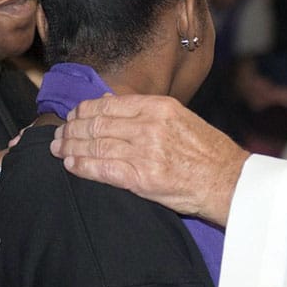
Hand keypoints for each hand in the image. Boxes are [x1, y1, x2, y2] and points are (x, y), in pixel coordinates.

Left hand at [51, 94, 248, 226]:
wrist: (228, 181)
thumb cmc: (207, 152)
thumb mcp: (180, 118)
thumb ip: (146, 112)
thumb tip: (111, 105)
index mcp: (159, 107)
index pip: (109, 104)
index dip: (85, 110)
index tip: (73, 115)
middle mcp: (149, 126)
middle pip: (97, 123)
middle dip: (72, 129)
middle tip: (59, 135)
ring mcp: (144, 152)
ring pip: (95, 145)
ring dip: (71, 148)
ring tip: (58, 150)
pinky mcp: (141, 178)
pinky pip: (102, 169)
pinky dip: (82, 166)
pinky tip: (71, 165)